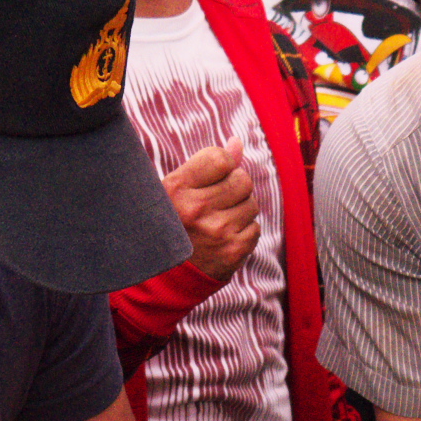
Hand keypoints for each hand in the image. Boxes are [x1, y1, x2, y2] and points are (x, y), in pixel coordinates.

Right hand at [162, 136, 259, 280]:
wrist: (165, 278)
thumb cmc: (172, 225)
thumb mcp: (176, 191)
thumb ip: (207, 165)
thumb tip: (237, 142)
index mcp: (176, 189)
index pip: (220, 158)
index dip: (223, 165)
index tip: (213, 178)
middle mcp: (195, 209)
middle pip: (242, 179)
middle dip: (234, 188)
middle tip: (217, 202)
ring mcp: (216, 231)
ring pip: (251, 204)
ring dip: (240, 210)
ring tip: (218, 221)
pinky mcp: (232, 251)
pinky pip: (255, 228)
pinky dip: (243, 232)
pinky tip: (224, 238)